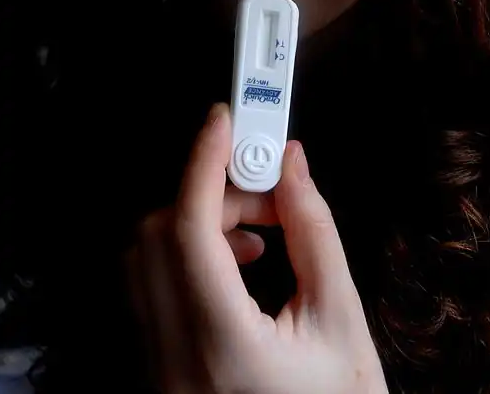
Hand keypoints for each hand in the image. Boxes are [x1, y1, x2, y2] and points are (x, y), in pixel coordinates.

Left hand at [127, 103, 387, 393]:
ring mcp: (156, 367)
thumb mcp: (341, 318)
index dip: (203, 164)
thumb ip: (314, 231)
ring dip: (199, 222)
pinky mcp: (156, 364)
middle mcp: (172, 361)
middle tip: (263, 187)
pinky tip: (237, 261)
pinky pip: (152, 284)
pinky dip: (189, 252)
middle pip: (160, 235)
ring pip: (148, 257)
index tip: (223, 123)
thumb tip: (292, 167)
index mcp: (223, 351)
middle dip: (211, 194)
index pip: (189, 231)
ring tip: (258, 230)